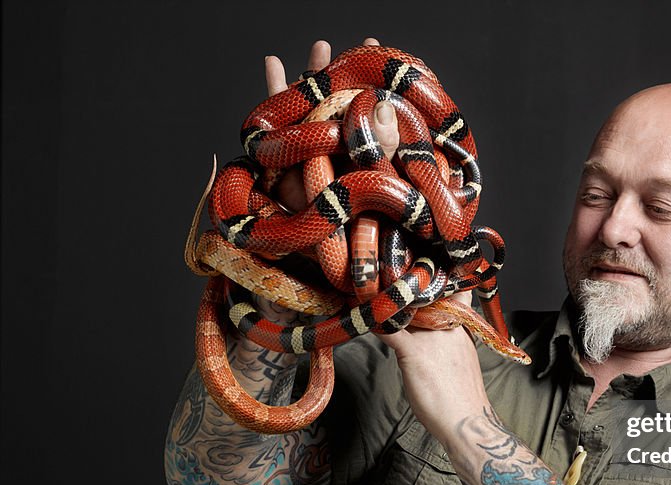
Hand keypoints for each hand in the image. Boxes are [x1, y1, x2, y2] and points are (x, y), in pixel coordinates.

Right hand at [262, 37, 400, 211]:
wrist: (320, 243)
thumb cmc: (353, 215)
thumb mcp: (373, 173)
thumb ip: (381, 143)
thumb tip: (384, 103)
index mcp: (369, 149)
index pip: (379, 111)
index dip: (383, 86)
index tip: (387, 62)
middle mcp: (343, 145)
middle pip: (348, 102)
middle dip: (352, 73)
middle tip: (364, 46)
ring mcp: (316, 145)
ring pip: (316, 103)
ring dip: (317, 74)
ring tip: (322, 47)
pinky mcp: (288, 148)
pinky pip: (281, 116)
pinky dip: (276, 87)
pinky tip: (273, 62)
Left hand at [378, 292, 490, 438]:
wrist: (466, 420)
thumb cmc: (462, 396)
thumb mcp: (461, 360)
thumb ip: (448, 343)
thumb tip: (431, 339)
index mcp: (461, 328)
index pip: (453, 293)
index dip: (437, 283)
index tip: (423, 277)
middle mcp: (448, 327)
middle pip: (426, 296)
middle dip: (408, 287)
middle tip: (389, 280)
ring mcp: (430, 339)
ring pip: (406, 308)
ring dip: (389, 302)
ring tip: (372, 292)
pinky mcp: (413, 353)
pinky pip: (390, 331)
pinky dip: (375, 322)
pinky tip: (365, 317)